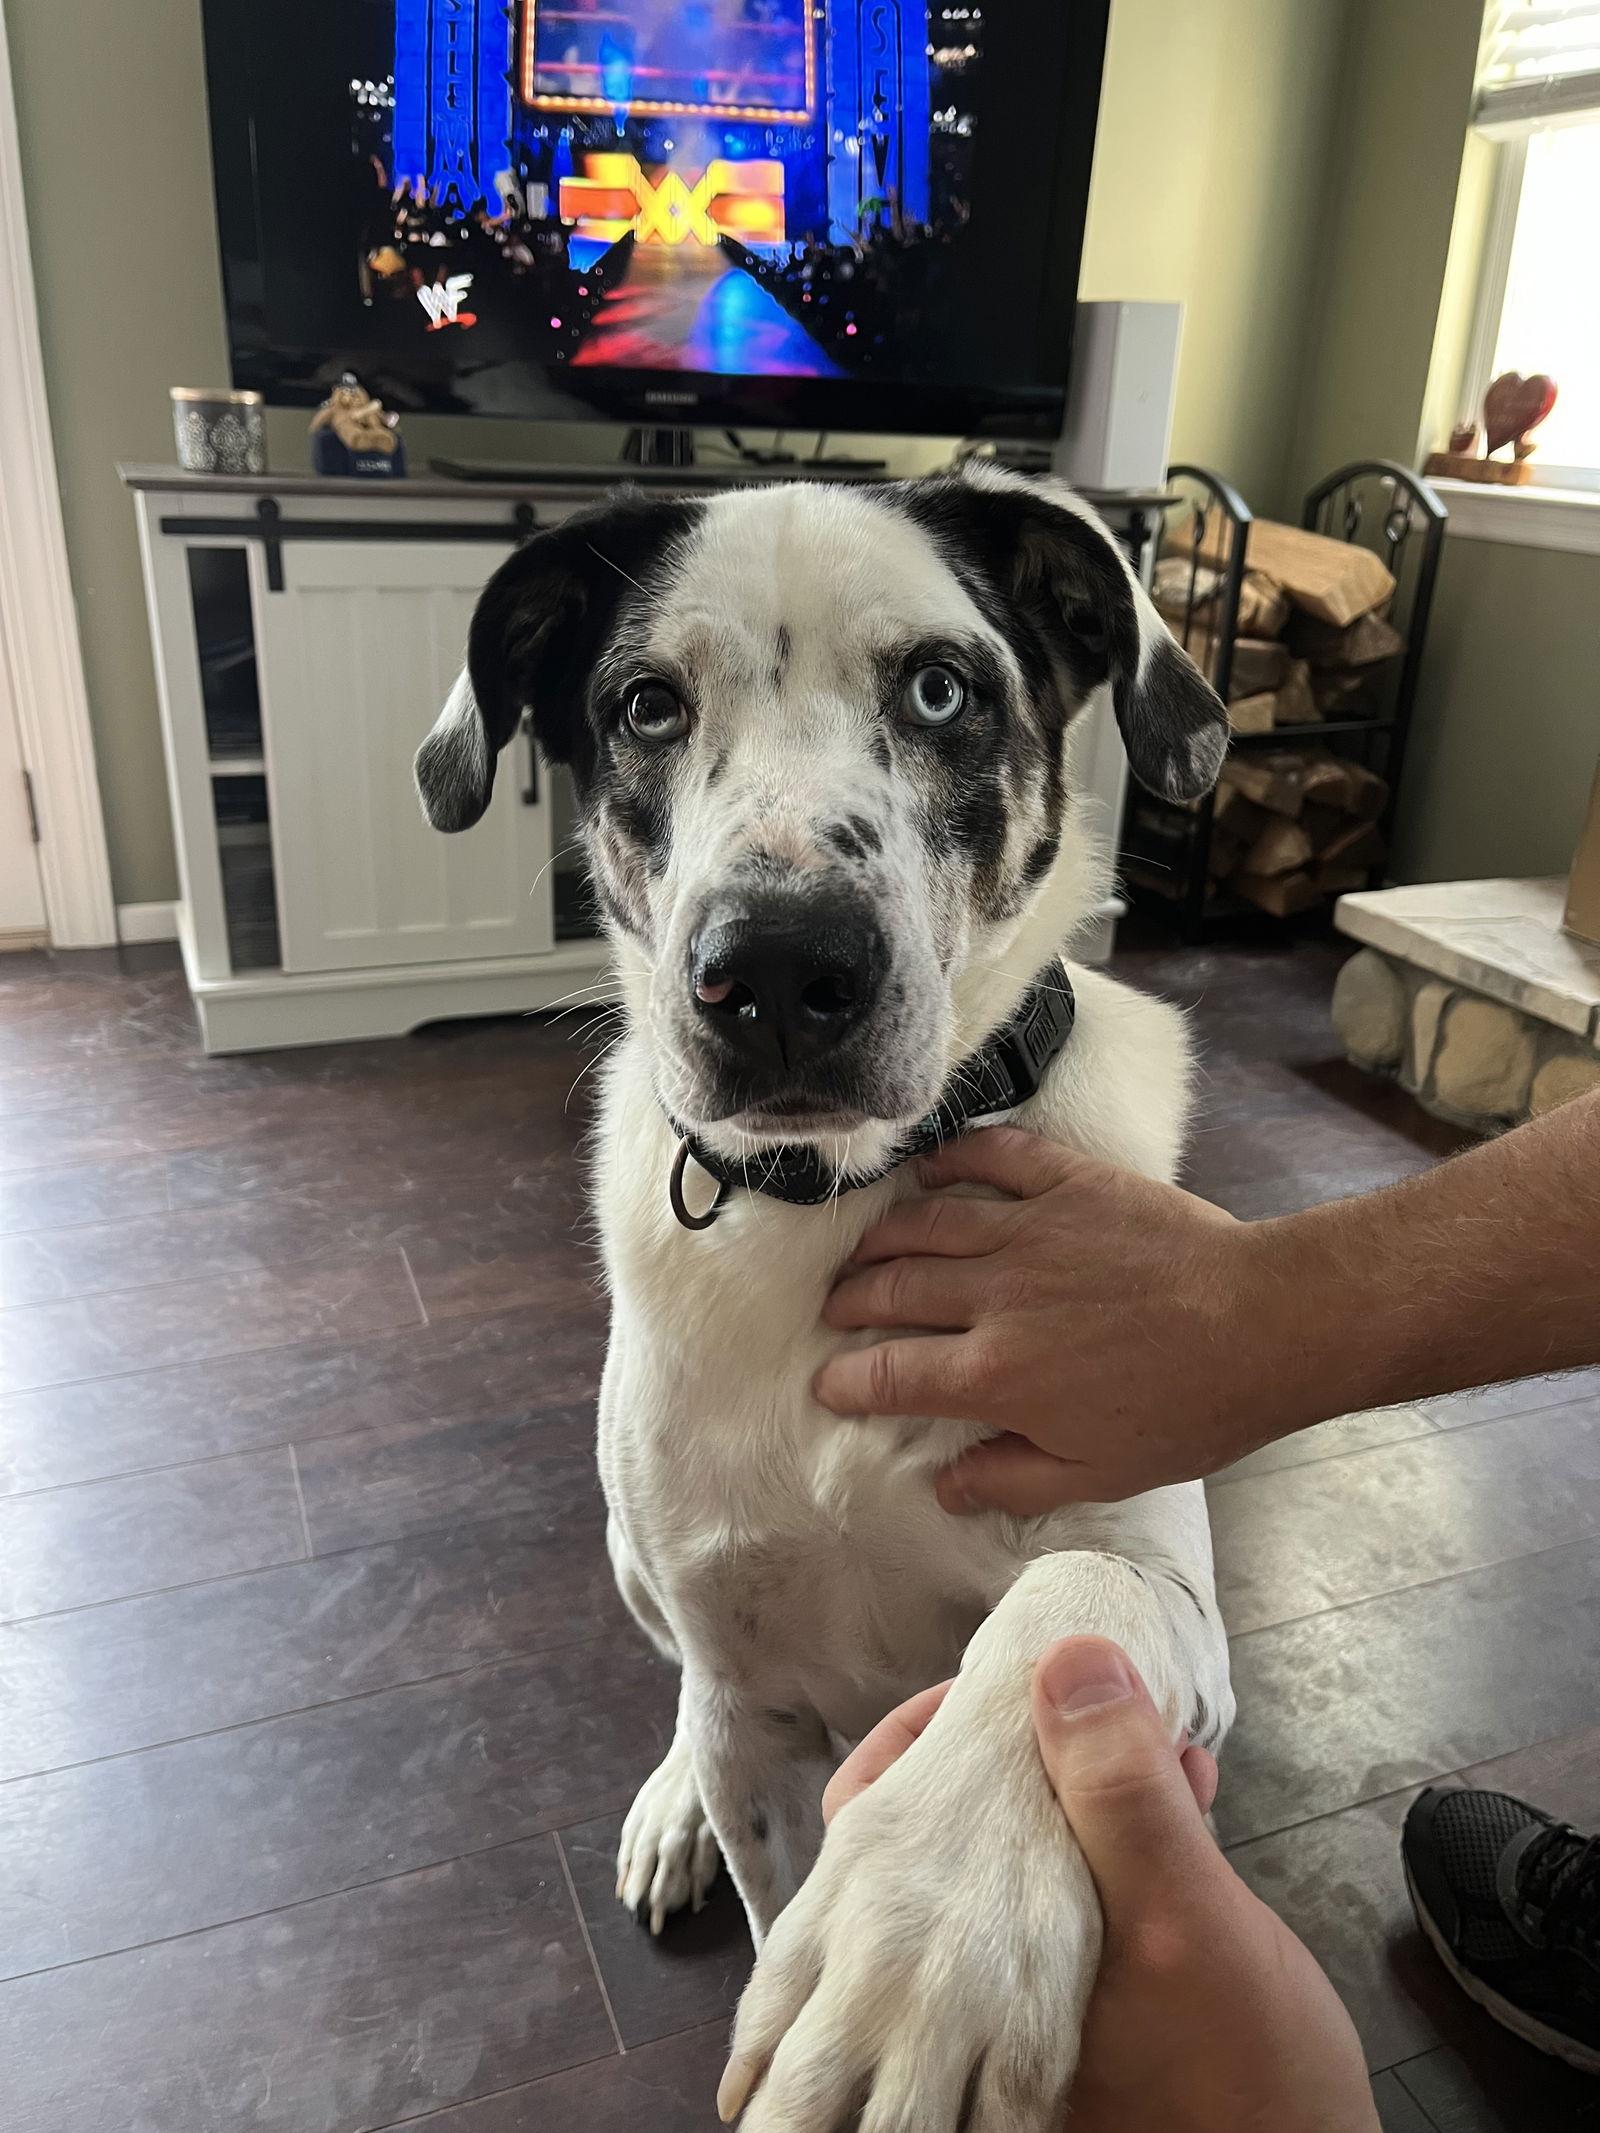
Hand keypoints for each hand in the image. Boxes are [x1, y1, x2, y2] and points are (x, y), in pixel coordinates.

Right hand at [816, 1125, 1312, 1509]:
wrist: (1263, 1326)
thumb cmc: (1189, 1411)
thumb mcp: (1099, 1475)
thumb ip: (1012, 1480)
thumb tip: (947, 1485)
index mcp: (997, 1374)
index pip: (892, 1375)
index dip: (848, 1381)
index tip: (829, 1383)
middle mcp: (996, 1296)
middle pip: (893, 1289)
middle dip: (850, 1302)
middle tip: (836, 1310)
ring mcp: (1031, 1230)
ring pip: (927, 1222)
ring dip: (883, 1237)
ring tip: (865, 1249)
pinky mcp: (1071, 1183)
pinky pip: (995, 1156)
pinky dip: (954, 1155)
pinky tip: (929, 1165)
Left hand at [827, 1640, 1379, 2132]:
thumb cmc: (1244, 2079)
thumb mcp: (1185, 1920)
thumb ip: (1122, 1797)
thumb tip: (1068, 1663)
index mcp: (961, 1983)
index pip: (872, 1825)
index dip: (919, 1740)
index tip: (992, 1687)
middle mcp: (970, 2001)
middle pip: (946, 1838)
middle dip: (1020, 1756)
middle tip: (1082, 1700)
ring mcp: (1025, 2010)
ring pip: (1019, 1862)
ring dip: (1081, 1789)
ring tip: (1152, 1737)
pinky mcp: (1087, 2010)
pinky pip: (1079, 1896)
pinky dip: (1120, 1837)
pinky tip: (1189, 1790)